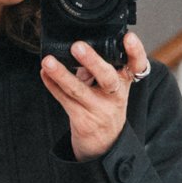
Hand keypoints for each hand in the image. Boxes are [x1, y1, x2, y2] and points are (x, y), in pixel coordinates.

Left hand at [39, 28, 148, 162]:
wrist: (105, 145)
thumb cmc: (105, 107)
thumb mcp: (109, 88)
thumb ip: (94, 70)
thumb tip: (76, 56)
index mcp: (125, 82)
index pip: (137, 65)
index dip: (135, 51)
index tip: (128, 37)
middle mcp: (116, 96)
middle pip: (107, 77)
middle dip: (92, 61)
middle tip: (77, 46)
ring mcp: (99, 110)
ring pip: (79, 90)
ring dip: (62, 74)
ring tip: (48, 62)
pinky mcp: (83, 121)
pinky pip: (65, 100)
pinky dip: (52, 85)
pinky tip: (44, 74)